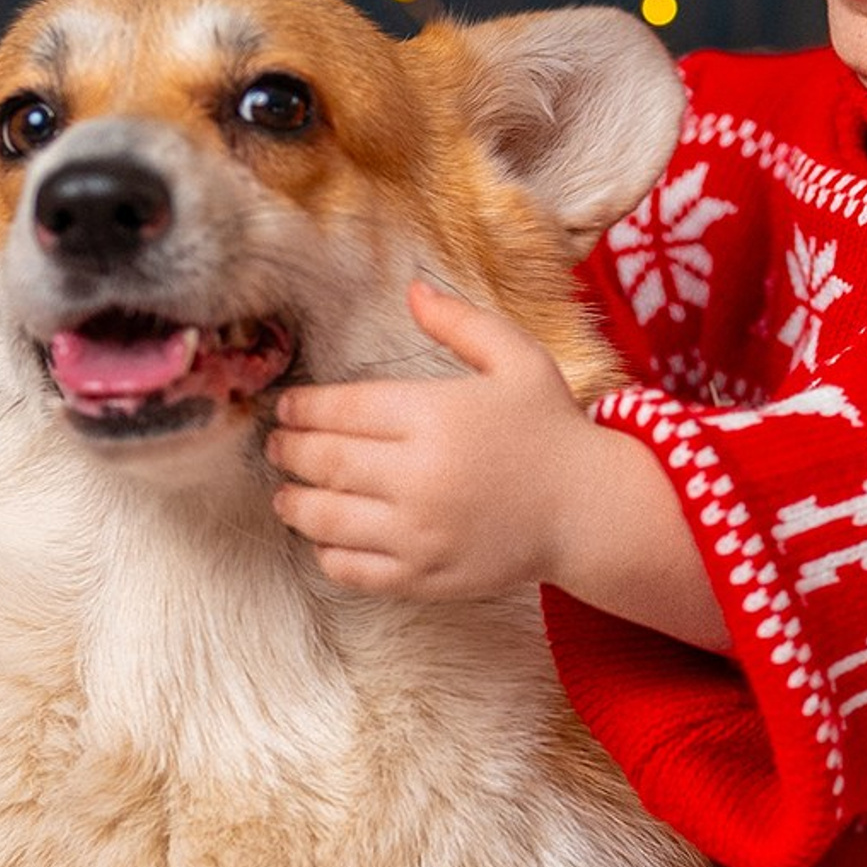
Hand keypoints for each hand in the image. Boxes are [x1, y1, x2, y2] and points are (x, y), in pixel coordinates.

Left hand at [266, 279, 590, 598]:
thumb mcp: (517, 360)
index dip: (302, 408)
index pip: (341, 409)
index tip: (287, 408)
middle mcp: (420, 476)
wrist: (589, 510)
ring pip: (326, 518)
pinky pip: (352, 569)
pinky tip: (325, 537)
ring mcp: (419, 532)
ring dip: (294, 503)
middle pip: (323, 461)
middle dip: (288, 451)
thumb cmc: (550, 430)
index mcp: (435, 416)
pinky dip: (327, 552)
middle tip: (277, 446)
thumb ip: (462, 323)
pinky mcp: (424, 576)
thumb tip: (412, 290)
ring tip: (286, 494)